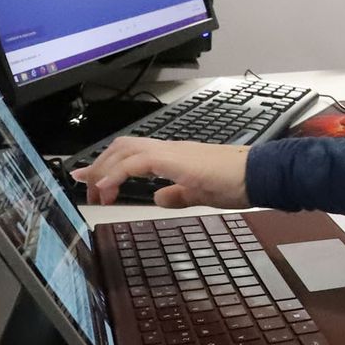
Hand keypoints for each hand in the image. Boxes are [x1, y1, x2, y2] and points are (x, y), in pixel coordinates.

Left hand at [70, 137, 249, 208]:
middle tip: (85, 186)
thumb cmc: (238, 183)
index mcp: (176, 156)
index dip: (109, 165)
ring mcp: (174, 152)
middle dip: (100, 165)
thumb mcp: (200, 194)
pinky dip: (118, 173)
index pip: (134, 152)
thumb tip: (158, 197)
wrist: (259, 174)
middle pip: (124, 146)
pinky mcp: (177, 160)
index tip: (92, 181)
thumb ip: (178, 195)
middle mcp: (171, 149)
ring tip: (95, 190)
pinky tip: (109, 188)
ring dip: (105, 169)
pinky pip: (138, 162)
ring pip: (126, 150)